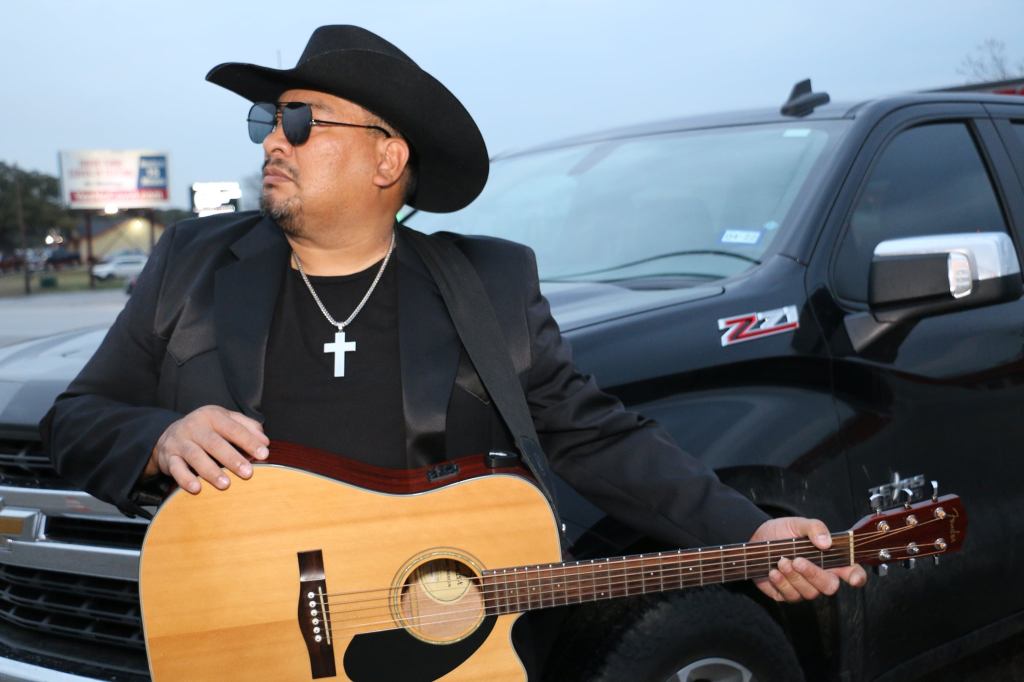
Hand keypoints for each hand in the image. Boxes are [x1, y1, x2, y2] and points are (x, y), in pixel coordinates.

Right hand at [144, 405, 269, 492]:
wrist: (169, 433)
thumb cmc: (207, 429)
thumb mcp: (226, 420)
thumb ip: (247, 427)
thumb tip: (265, 442)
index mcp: (212, 416)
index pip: (233, 429)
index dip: (249, 441)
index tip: (263, 454)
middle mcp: (194, 427)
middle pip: (214, 443)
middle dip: (232, 459)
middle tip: (248, 473)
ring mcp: (180, 442)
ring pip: (195, 456)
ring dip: (211, 471)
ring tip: (225, 485)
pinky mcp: (168, 457)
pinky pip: (176, 469)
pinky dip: (185, 479)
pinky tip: (196, 489)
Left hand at [750, 516, 866, 601]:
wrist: (757, 538)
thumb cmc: (782, 532)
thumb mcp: (798, 524)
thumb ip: (815, 528)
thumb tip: (826, 542)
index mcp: (830, 559)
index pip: (851, 571)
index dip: (857, 576)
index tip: (853, 577)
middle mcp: (820, 576)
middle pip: (829, 586)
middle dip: (813, 574)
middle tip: (797, 560)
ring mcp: (804, 587)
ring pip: (809, 592)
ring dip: (794, 576)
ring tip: (781, 561)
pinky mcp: (787, 594)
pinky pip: (790, 596)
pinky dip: (781, 583)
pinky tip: (773, 572)